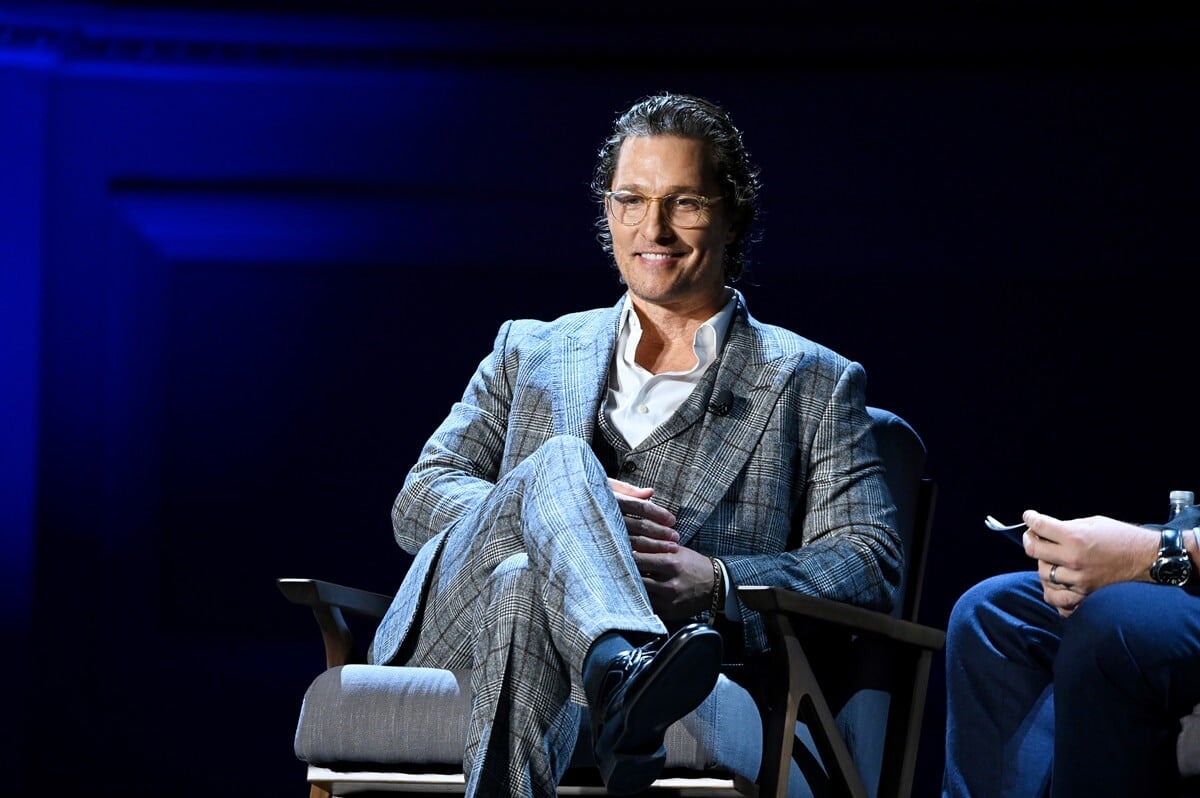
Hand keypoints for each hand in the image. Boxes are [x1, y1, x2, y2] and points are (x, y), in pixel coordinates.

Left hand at [609, 479, 712, 619]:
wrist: (715, 585)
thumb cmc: (691, 563)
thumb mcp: (676, 548)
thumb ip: (654, 542)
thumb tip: (629, 531)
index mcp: (671, 559)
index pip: (640, 553)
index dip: (622, 548)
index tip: (606, 543)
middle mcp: (669, 578)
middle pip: (636, 572)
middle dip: (619, 566)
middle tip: (598, 560)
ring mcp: (668, 597)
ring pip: (639, 589)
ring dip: (624, 583)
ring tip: (605, 578)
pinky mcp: (668, 611)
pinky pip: (646, 606)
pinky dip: (634, 599)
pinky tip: (623, 595)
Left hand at [1021, 509, 1158, 616]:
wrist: (1147, 559)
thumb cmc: (1123, 537)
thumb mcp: (1094, 522)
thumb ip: (1068, 526)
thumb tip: (1047, 528)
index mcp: (1075, 537)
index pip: (1040, 526)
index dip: (1030, 519)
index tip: (1029, 517)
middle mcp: (1074, 559)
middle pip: (1034, 551)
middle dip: (1030, 540)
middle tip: (1033, 537)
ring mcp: (1078, 580)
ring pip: (1043, 574)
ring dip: (1043, 564)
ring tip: (1050, 558)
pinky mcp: (1085, 595)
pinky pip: (1057, 598)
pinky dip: (1052, 590)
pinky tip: (1055, 581)